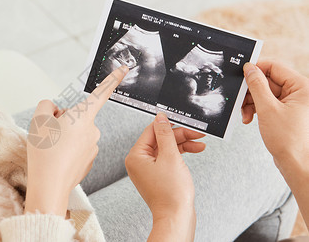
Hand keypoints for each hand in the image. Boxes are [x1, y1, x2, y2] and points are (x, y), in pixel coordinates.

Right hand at [24, 66, 128, 216]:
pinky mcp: (89, 160)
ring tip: (52, 148)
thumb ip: (47, 106)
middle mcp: (93, 130)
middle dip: (63, 120)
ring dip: (64, 135)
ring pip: (76, 132)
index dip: (113, 78)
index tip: (125, 68)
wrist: (50, 186)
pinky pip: (77, 147)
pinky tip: (58, 158)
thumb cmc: (45, 153)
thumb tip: (56, 111)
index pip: (101, 92)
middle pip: (77, 116)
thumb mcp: (38, 120)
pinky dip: (67, 149)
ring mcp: (92, 146)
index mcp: (83, 116)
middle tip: (49, 133)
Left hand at [125, 113, 204, 241]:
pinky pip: (168, 158)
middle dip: (180, 135)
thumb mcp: (170, 156)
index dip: (169, 124)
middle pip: (160, 139)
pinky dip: (181, 154)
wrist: (176, 217)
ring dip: (183, 144)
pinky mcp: (158, 175)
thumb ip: (165, 135)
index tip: (183, 120)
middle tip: (197, 132)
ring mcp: (148, 169)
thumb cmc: (171, 193)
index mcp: (135, 156)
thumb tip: (160, 118)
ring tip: (200, 142)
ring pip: (166, 148)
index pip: (151, 131)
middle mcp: (139, 162)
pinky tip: (195, 150)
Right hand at [242, 61, 308, 166]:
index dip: (256, 69)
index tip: (241, 74)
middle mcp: (298, 92)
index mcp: (301, 87)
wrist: (295, 163)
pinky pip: (266, 103)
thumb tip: (249, 69)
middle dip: (251, 91)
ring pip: (264, 92)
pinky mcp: (285, 112)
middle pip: (267, 80)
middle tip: (240, 99)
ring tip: (245, 114)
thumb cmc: (289, 139)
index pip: (275, 67)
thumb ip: (257, 85)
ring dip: (251, 102)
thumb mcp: (267, 108)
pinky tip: (249, 118)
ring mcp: (292, 103)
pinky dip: (255, 109)